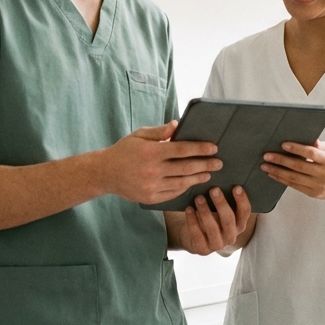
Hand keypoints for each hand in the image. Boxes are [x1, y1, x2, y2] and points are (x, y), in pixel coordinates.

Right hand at [105, 121, 221, 204]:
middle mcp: (152, 171)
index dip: (199, 149)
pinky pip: (173, 193)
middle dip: (205, 164)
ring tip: (209, 173)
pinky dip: (185, 188)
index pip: (181, 150)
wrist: (105, 173)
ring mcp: (151, 187)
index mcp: (151, 152)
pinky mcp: (150, 198)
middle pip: (186, 168)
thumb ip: (160, 132)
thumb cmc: (124, 150)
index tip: (213, 147)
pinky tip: (192, 182)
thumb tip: (178, 125)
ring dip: (198, 178)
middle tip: (219, 162)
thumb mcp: (139, 135)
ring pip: (182, 183)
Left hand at [171, 186, 252, 255]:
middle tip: (213, 189)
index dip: (242, 200)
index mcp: (239, 224)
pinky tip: (188, 209)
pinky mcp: (203, 249)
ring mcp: (217, 244)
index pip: (245, 212)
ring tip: (198, 198)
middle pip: (229, 220)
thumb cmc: (209, 217)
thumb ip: (223, 199)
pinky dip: (192, 220)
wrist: (192, 237)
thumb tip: (221, 176)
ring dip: (205, 211)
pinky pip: (197, 234)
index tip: (236, 186)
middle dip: (221, 203)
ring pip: (213, 228)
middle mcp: (231, 236)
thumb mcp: (218, 210)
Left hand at [261, 140, 324, 200]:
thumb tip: (307, 139)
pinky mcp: (314, 194)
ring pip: (294, 178)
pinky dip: (282, 180)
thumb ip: (319, 146)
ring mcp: (319, 186)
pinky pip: (295, 186)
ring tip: (265, 165)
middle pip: (299, 166)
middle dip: (281, 160)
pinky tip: (273, 174)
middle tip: (267, 155)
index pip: (311, 153)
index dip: (296, 148)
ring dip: (277, 171)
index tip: (283, 144)